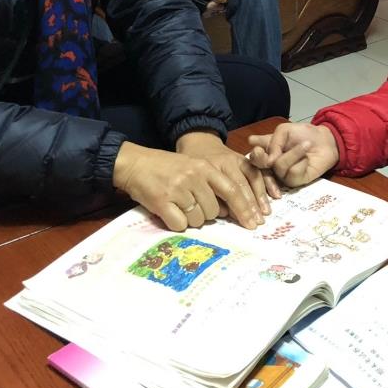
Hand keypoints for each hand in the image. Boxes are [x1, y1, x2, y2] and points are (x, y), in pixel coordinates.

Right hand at [112, 139, 263, 230]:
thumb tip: (230, 210)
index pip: (232, 190)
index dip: (245, 209)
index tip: (253, 224)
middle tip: (192, 206)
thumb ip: (212, 183)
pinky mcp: (161, 201)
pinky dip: (176, 223)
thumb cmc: (166, 167)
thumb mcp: (193, 166)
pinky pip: (180, 224)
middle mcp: (193, 177)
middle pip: (214, 210)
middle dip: (207, 215)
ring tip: (178, 205)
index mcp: (205, 167)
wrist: (135, 163)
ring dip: (191, 219)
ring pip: (198, 219)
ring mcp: (177, 189)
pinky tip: (169, 212)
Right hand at [248, 122, 339, 188]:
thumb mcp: (284, 131)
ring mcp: (282, 176)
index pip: (253, 158)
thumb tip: (267, 161)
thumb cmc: (303, 134)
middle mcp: (270, 166)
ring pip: (278, 167)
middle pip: (259, 169)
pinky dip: (301, 162)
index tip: (259, 150)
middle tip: (272, 155)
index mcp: (264, 152)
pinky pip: (292, 174)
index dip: (255, 156)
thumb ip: (272, 142)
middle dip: (264, 160)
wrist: (324, 140)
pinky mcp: (295, 182)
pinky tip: (306, 158)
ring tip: (305, 145)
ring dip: (293, 153)